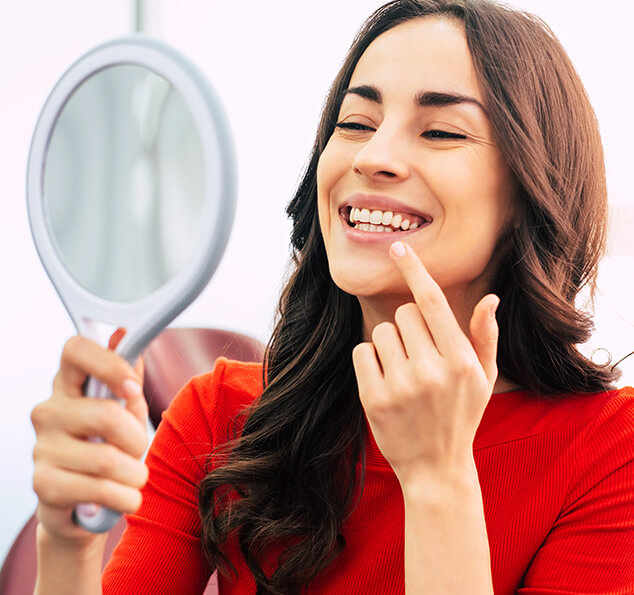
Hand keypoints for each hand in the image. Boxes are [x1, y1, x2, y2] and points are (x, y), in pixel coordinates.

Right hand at [31, 329, 148, 543]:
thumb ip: (128, 378)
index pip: (76, 350)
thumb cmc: (109, 448)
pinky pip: (99, 489)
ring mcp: (42, 447)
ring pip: (108, 459)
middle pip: (106, 415)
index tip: (132, 388)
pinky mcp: (43, 484)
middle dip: (137, 439)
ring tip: (133, 479)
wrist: (84, 504)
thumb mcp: (126, 412)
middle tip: (138, 450)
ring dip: (134, 475)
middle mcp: (49, 411)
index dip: (109, 363)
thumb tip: (122, 335)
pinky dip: (124, 497)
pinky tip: (125, 498)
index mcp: (70, 385)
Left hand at [352, 241, 499, 487]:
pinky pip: (362, 352)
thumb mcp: (484, 378)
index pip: (433, 302)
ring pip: (381, 332)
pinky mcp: (373, 398)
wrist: (435, 467)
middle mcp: (431, 370)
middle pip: (404, 314)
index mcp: (461, 360)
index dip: (415, 271)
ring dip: (389, 345)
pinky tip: (386, 382)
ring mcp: (400, 385)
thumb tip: (490, 298)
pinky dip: (370, 361)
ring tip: (403, 372)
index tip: (398, 248)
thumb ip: (485, 337)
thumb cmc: (461, 415)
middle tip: (419, 356)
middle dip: (409, 328)